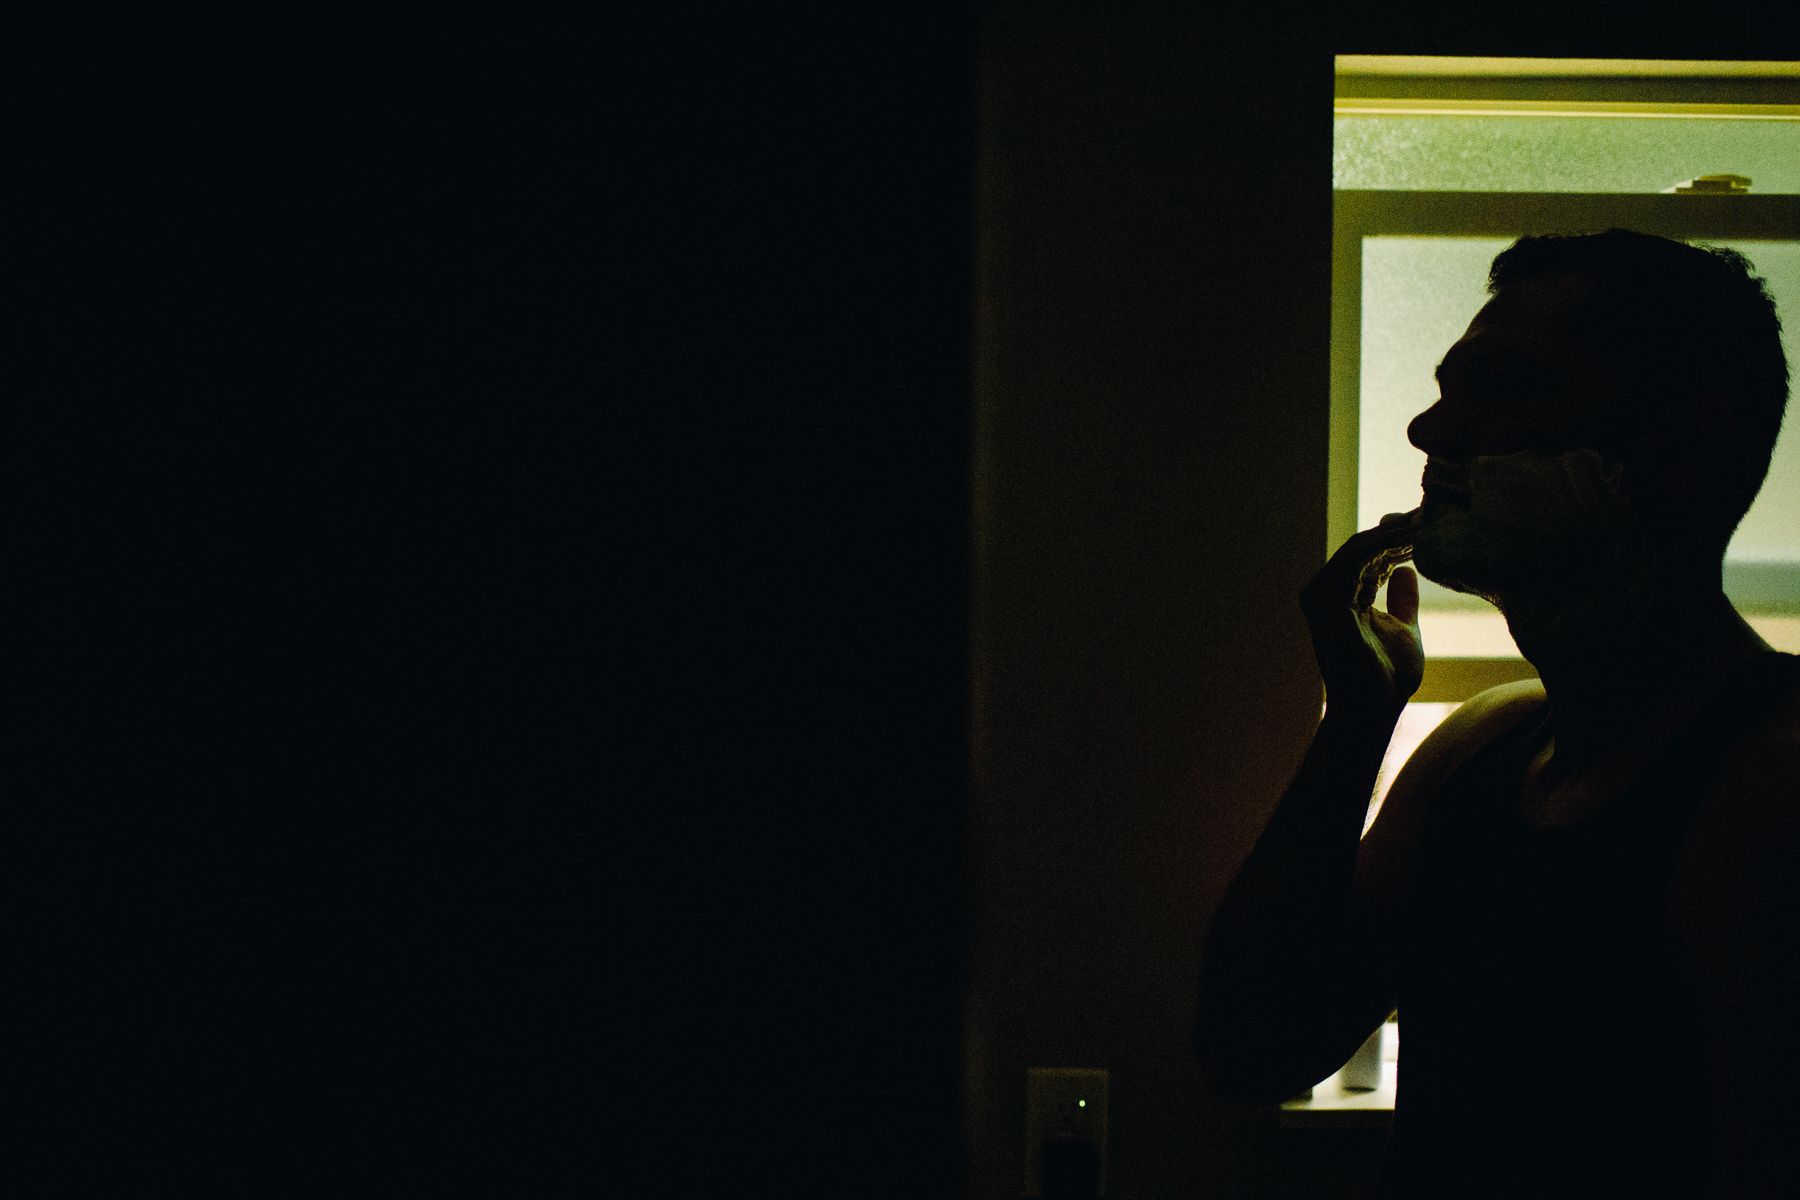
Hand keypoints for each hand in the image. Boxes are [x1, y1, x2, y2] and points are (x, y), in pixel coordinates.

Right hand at [1299, 512, 1424, 715]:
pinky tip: (1407, 538)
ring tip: (1423, 520)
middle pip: (1361, 548)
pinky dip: (1380, 546)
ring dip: (1390, 532)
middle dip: (1395, 529)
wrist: (1374, 709)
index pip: (1367, 558)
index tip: (1429, 523)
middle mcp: (1326, 593)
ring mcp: (1322, 596)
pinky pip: (1353, 561)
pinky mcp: (1327, 601)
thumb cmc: (1387, 678)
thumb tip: (1406, 570)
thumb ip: (1402, 601)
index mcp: (1342, 598)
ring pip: (1357, 549)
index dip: (1397, 539)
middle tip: (1429, 512)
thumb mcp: (1403, 629)